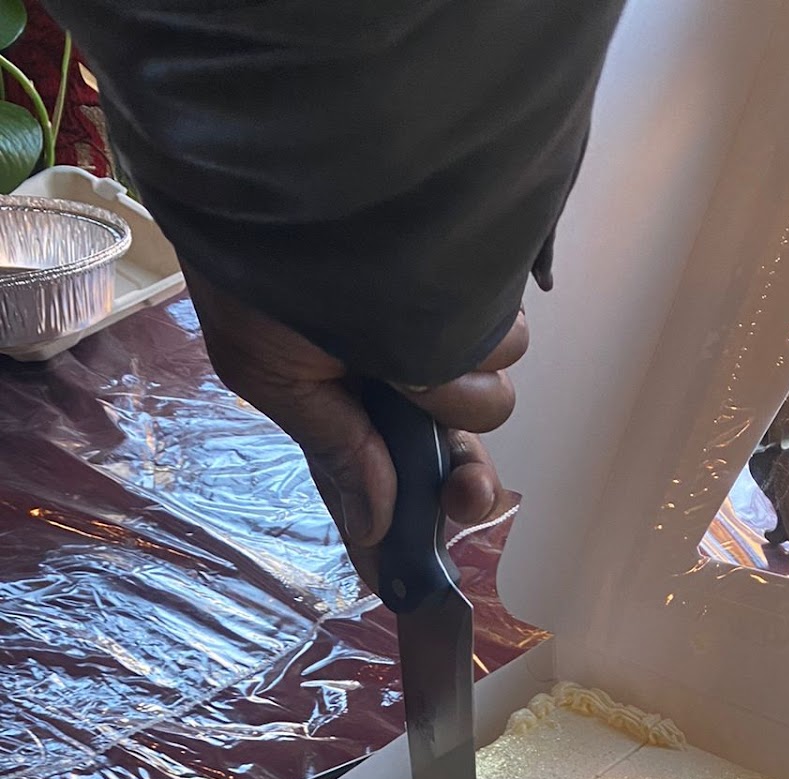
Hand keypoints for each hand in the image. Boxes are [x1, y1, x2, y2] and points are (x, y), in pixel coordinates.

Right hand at [180, 264, 528, 582]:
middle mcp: (397, 377)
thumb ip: (333, 449)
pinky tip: (451, 305)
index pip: (382, 490)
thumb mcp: (266, 367)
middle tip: (467, 484)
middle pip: (453, 461)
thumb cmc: (251, 258)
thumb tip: (376, 527)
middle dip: (465, 481)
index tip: (416, 588)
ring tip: (420, 339)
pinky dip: (483, 335)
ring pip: (486, 401)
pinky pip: (505, 344)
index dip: (403, 537)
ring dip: (462, 386)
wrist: (288, 148)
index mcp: (344, 405)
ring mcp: (439, 336)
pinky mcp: (477, 295)